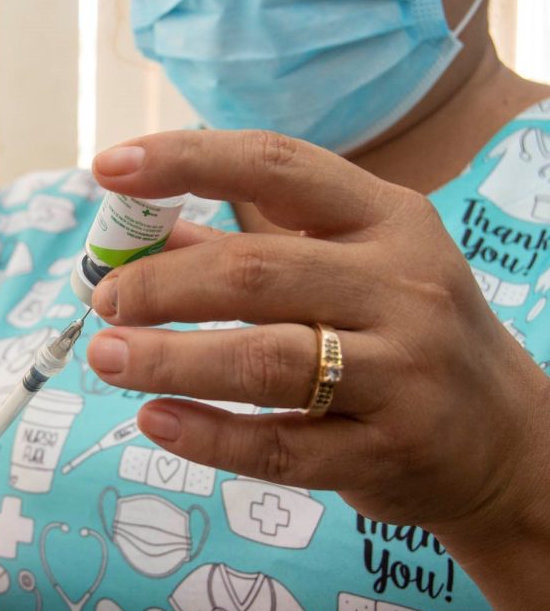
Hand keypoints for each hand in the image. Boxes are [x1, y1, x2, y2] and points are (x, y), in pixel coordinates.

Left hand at [85, 129, 549, 537]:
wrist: (506, 439)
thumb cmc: (403, 336)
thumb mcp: (351, 271)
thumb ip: (251, 251)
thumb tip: (141, 238)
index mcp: (386, 220)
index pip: (277, 166)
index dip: (186, 160)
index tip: (109, 168)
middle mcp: (402, 285)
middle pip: (255, 271)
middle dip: (161, 285)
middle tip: (104, 302)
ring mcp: (403, 371)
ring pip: (264, 360)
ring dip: (169, 357)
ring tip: (106, 357)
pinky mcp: (389, 450)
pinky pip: (280, 447)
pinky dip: (208, 436)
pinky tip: (156, 421)